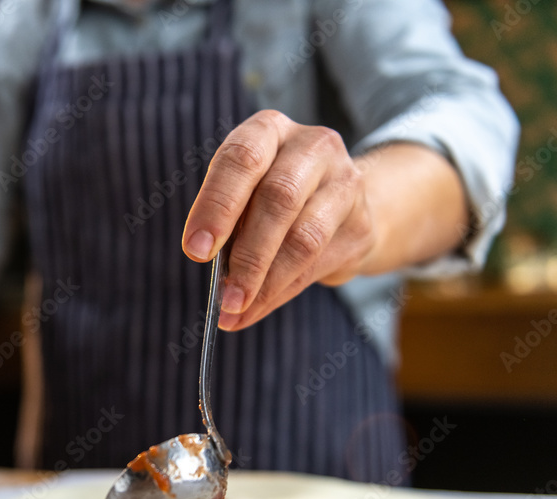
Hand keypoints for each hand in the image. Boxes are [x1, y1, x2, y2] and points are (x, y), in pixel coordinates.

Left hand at [181, 110, 379, 330]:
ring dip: (264, 281)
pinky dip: (279, 293)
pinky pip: (315, 265)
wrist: (341, 204)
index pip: (243, 158)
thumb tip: (208, 265)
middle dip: (246, 253)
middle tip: (223, 294)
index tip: (196, 250)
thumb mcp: (244, 192)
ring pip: (302, 238)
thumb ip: (228, 219)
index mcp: (270, 129)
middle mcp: (313, 146)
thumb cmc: (272, 196)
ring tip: (235, 307)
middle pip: (278, 198)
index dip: (217, 205)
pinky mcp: (360, 224)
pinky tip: (254, 310)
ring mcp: (344, 183)